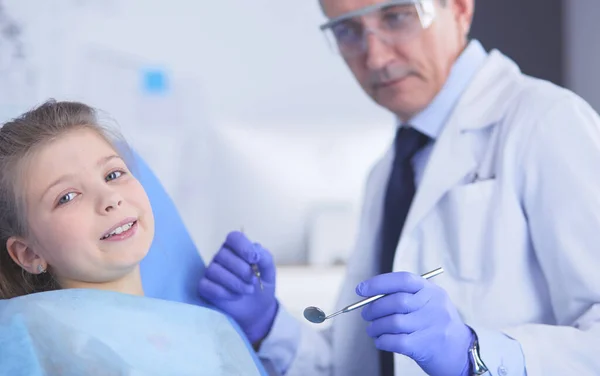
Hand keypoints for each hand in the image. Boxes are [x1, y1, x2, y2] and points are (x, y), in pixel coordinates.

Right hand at [198, 231, 277, 344]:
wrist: (258, 310)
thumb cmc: (262, 286)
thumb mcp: (269, 271)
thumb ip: (265, 257)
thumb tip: (254, 252)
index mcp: (237, 248)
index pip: (233, 238)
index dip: (243, 247)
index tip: (254, 259)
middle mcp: (221, 256)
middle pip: (223, 255)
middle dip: (242, 270)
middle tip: (253, 281)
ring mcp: (211, 271)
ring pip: (214, 270)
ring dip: (234, 283)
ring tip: (247, 290)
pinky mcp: (205, 287)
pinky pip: (206, 286)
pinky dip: (223, 293)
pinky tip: (234, 296)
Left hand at [357, 272, 473, 375]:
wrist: (461, 353)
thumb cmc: (436, 325)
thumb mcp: (429, 304)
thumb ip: (405, 296)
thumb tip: (370, 296)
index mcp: (432, 291)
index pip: (403, 280)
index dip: (379, 283)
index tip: (361, 289)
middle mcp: (434, 306)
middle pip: (396, 301)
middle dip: (374, 308)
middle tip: (365, 314)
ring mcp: (431, 326)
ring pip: (393, 322)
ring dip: (376, 327)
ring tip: (372, 330)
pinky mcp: (425, 346)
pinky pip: (395, 341)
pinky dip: (382, 341)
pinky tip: (380, 341)